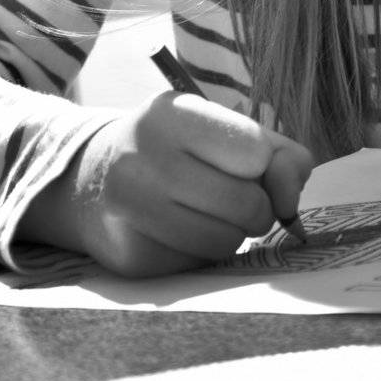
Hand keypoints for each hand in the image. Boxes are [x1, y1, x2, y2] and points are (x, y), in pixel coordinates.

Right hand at [19, 93, 313, 276]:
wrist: (90, 179)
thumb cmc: (178, 150)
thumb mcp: (227, 132)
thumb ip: (280, 155)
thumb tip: (289, 200)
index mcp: (173, 113)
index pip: (254, 152)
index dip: (264, 167)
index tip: (246, 165)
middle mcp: (142, 156)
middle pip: (246, 203)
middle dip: (255, 208)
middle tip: (235, 199)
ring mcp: (128, 208)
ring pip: (225, 242)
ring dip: (232, 235)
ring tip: (208, 215)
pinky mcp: (128, 256)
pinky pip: (198, 267)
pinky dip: (201, 255)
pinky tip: (178, 234)